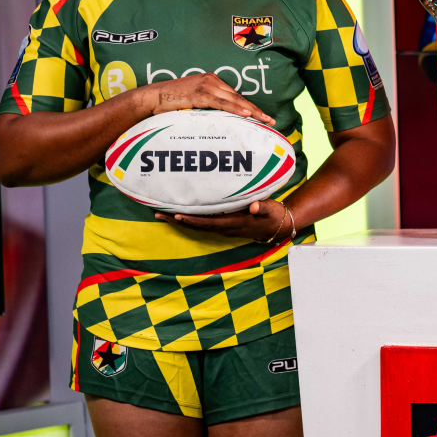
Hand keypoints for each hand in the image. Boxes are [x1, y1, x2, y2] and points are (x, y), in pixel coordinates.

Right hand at [137, 72, 273, 124]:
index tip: (264, 117)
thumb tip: (223, 121)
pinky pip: (221, 103)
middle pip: (239, 97)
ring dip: (251, 111)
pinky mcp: (199, 93)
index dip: (251, 106)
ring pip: (234, 100)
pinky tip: (246, 114)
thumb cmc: (171, 103)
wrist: (151, 98)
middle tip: (271, 121)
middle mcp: (212, 80)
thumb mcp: (194, 103)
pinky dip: (235, 109)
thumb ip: (209, 107)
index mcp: (212, 81)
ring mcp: (206, 85)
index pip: (236, 96)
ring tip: (264, 120)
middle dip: (256, 110)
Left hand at [155, 199, 289, 239]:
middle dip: (177, 221)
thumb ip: (264, 208)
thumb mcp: (273, 210)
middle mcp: (226, 228)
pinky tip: (180, 214)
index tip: (177, 214)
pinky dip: (189, 220)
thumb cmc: (275, 216)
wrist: (280, 227)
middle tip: (157, 213)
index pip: (209, 222)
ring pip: (198, 226)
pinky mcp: (225, 225)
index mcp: (235, 223)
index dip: (193, 219)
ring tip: (161, 213)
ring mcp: (225, 228)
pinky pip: (203, 224)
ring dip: (179, 221)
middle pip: (197, 226)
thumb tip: (255, 207)